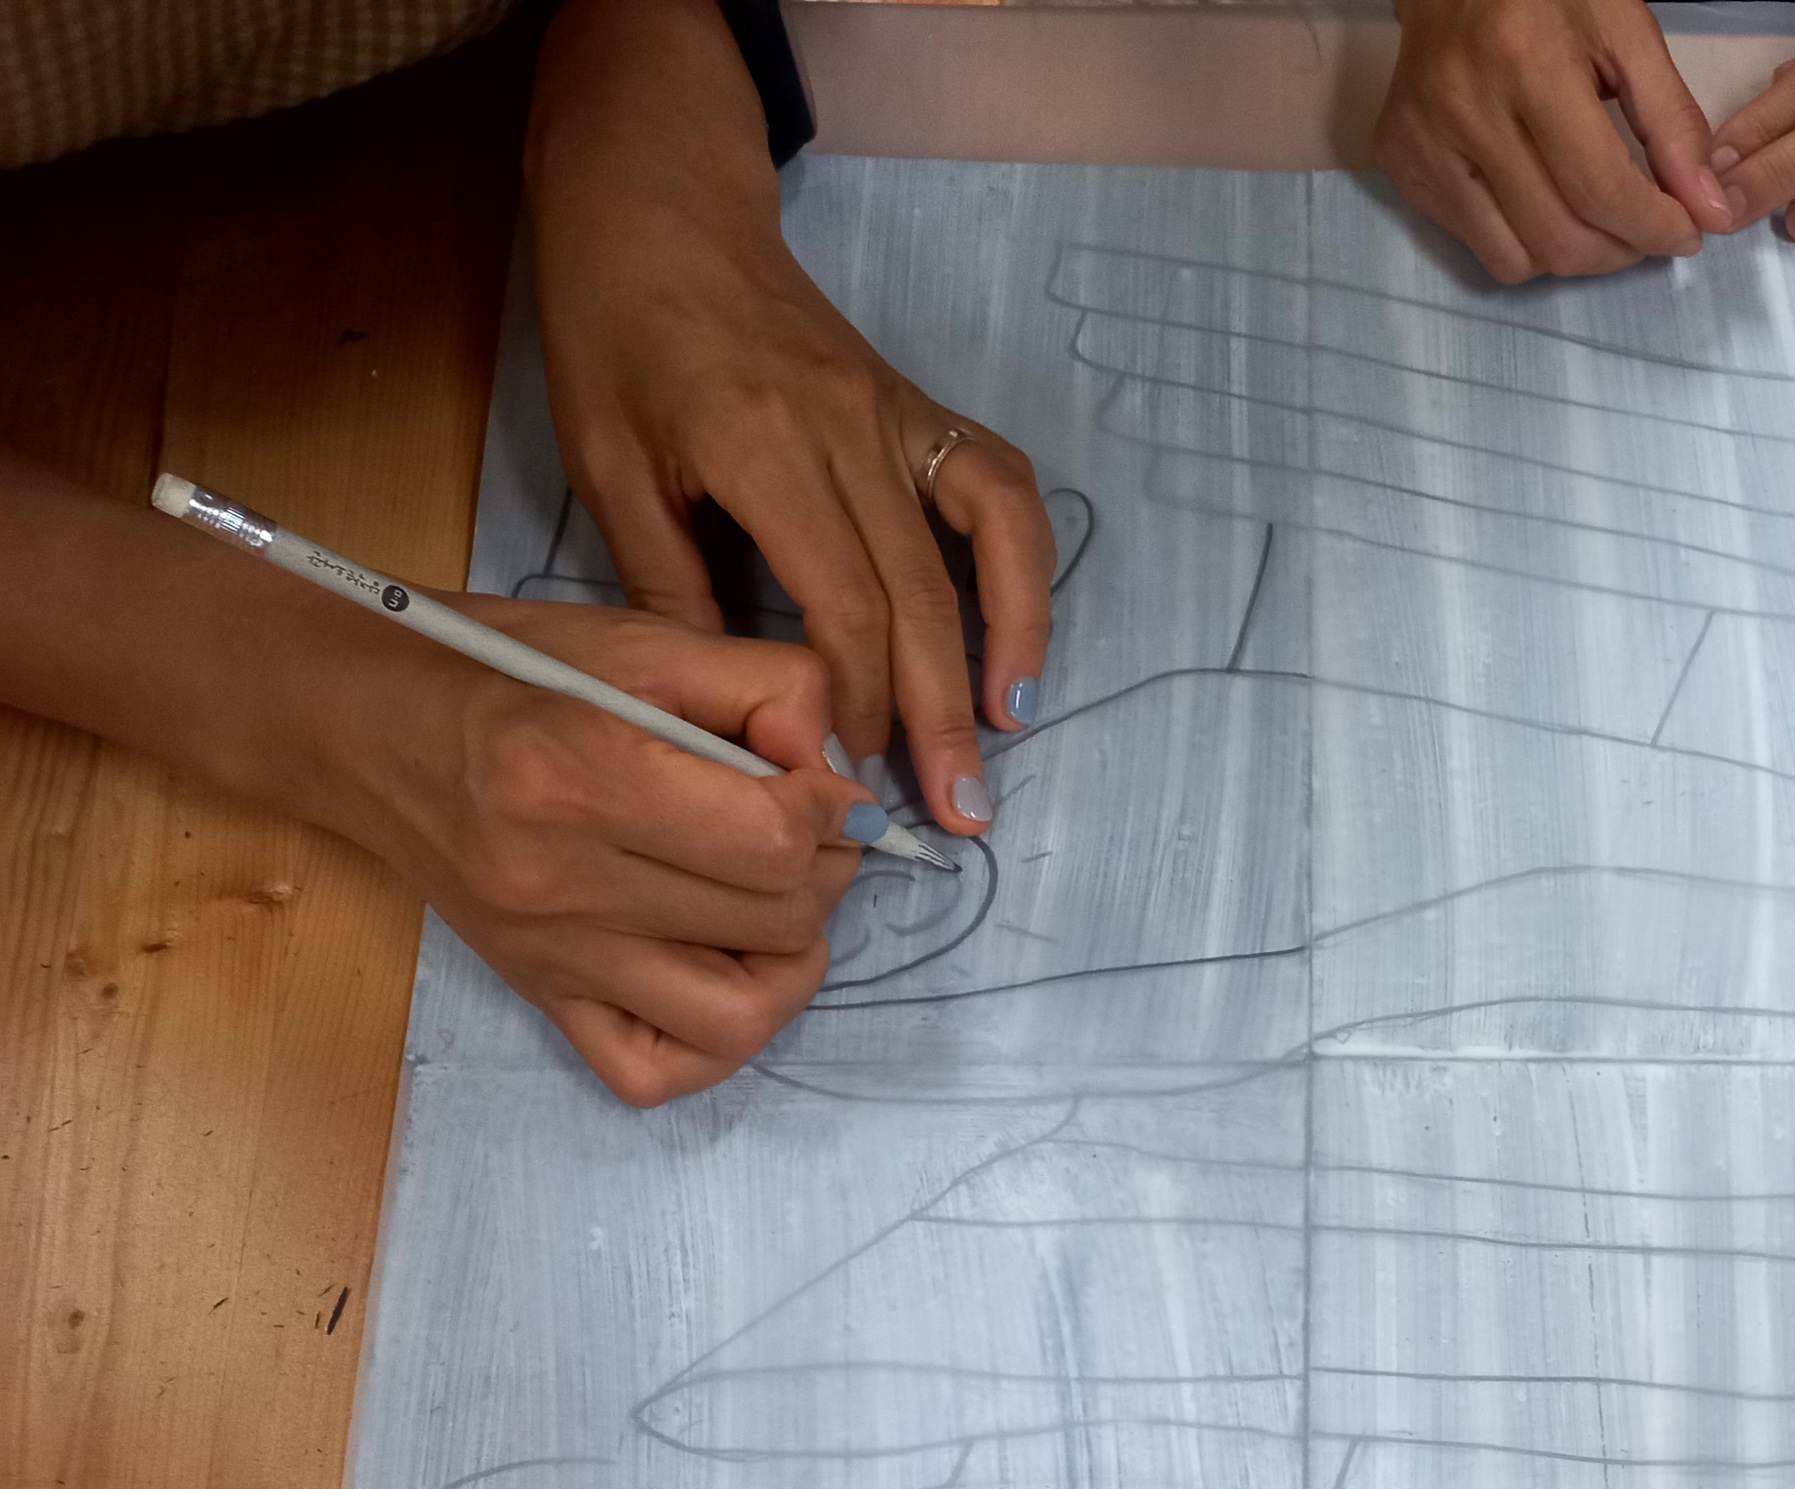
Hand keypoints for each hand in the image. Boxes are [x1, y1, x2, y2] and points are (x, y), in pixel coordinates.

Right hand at [351, 596, 872, 1105]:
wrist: (365, 725)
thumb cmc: (506, 668)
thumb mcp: (639, 641)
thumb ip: (763, 687)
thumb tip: (838, 772)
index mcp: (580, 776)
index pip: (771, 842)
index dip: (827, 811)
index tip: (816, 784)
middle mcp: (560, 883)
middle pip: (774, 923)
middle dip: (822, 872)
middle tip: (800, 831)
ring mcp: (549, 956)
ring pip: (738, 1017)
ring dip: (790, 963)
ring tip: (775, 905)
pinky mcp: (539, 996)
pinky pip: (654, 1072)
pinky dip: (712, 1038)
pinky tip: (721, 967)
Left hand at [529, 0, 1054, 830]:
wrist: (660, 206)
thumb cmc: (617, 333)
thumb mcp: (607, 465)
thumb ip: (669, 583)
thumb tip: (733, 706)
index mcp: (762, 444)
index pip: (843, 602)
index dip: (858, 701)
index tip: (847, 774)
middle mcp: (851, 431)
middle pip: (922, 595)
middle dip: (942, 716)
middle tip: (957, 813)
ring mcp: (899, 416)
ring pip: (984, 544)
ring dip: (1009, 646)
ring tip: (1007, 732)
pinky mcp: (920, 410)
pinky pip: (1001, 494)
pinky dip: (1024, 574)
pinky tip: (1016, 645)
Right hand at [1379, 0, 1733, 282]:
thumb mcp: (1625, 31)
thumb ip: (1672, 122)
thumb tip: (1708, 209)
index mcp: (1524, 59)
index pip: (1598, 187)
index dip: (1655, 227)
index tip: (1687, 232)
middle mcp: (1462, 106)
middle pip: (1560, 236)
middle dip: (1623, 250)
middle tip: (1648, 227)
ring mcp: (1423, 141)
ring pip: (1518, 259)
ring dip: (1576, 256)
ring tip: (1599, 218)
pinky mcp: (1402, 164)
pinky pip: (1481, 245)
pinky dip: (1527, 242)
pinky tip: (1544, 198)